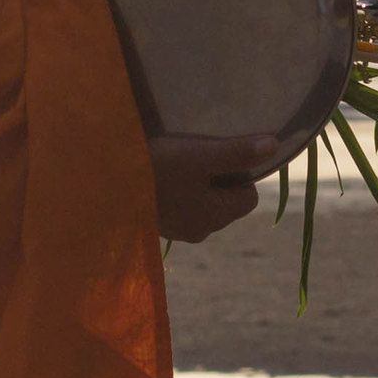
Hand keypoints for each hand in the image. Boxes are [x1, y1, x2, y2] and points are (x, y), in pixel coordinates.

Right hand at [151, 133, 277, 243]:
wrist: (103, 187)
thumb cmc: (156, 169)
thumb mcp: (199, 156)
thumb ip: (237, 153)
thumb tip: (274, 146)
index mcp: (215, 217)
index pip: (249, 197)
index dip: (241, 173)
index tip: (220, 154)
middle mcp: (200, 230)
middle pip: (226, 202)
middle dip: (219, 179)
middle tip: (197, 154)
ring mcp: (176, 230)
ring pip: (202, 204)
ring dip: (196, 185)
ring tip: (177, 163)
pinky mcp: (156, 224)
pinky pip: (179, 206)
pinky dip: (176, 191)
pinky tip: (159, 175)